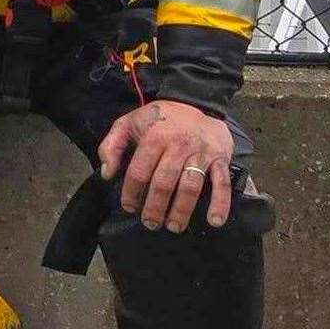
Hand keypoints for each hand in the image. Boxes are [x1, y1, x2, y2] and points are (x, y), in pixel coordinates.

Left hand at [98, 99, 235, 231]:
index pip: (140, 171)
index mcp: (155, 137)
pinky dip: (220, 203)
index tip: (129, 207)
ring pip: (191, 187)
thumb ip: (111, 145)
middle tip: (150, 223)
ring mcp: (202, 153)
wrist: (196, 102)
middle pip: (164, 183)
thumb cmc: (159, 119)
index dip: (132, 192)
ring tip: (173, 226)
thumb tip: (107, 174)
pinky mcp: (221, 159)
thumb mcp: (128, 123)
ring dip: (181, 210)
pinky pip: (222, 183)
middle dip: (155, 207)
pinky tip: (214, 221)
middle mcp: (179, 146)